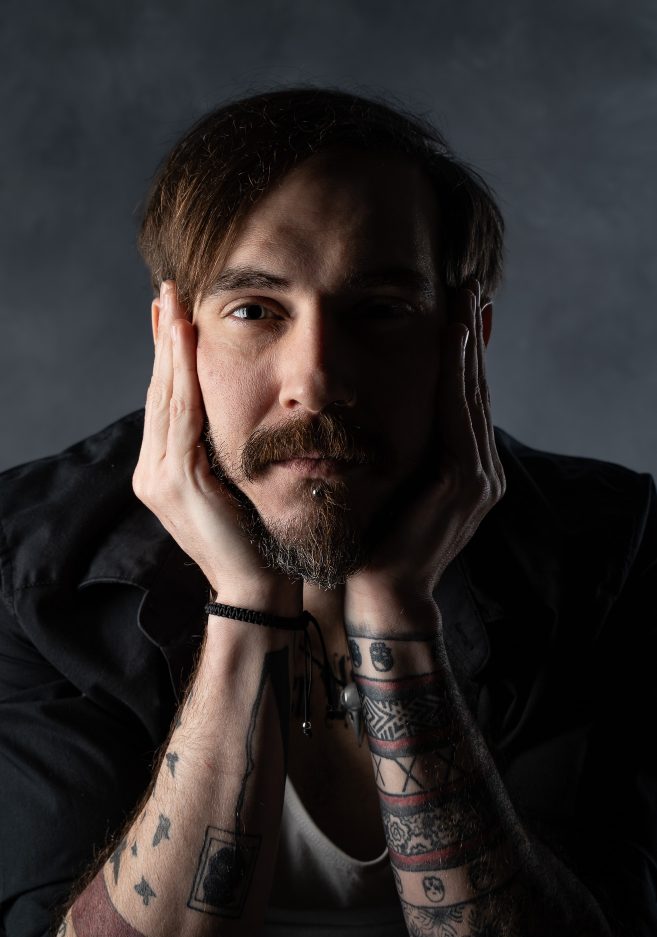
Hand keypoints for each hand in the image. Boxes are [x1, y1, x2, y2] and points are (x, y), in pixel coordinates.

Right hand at [133, 281, 301, 607]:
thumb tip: (233, 413)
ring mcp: (159, 476)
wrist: (256, 587)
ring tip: (173, 301)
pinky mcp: (175, 480)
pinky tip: (184, 338)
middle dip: (163, 339)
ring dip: (169, 344)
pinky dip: (181, 373)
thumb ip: (220, 452)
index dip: (167, 357)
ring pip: (165, 396)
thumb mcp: (234, 486)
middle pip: (159, 391)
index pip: (166, 402)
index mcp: (164, 472)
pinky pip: (180, 413)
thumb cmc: (256, 540)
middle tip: (167, 291)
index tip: (172, 315)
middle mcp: (153, 471)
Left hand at [344, 280, 504, 622]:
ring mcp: (480, 478)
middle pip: (474, 391)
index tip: (454, 311)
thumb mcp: (387, 486)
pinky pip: (461, 416)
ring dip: (467, 346)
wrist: (380, 592)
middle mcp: (481, 471)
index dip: (461, 356)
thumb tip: (370, 410)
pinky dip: (457, 375)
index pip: (462, 402)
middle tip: (467, 288)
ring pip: (472, 397)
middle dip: (470, 339)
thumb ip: (396, 450)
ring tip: (462, 300)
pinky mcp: (467, 483)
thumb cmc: (375, 541)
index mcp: (464, 470)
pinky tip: (451, 338)